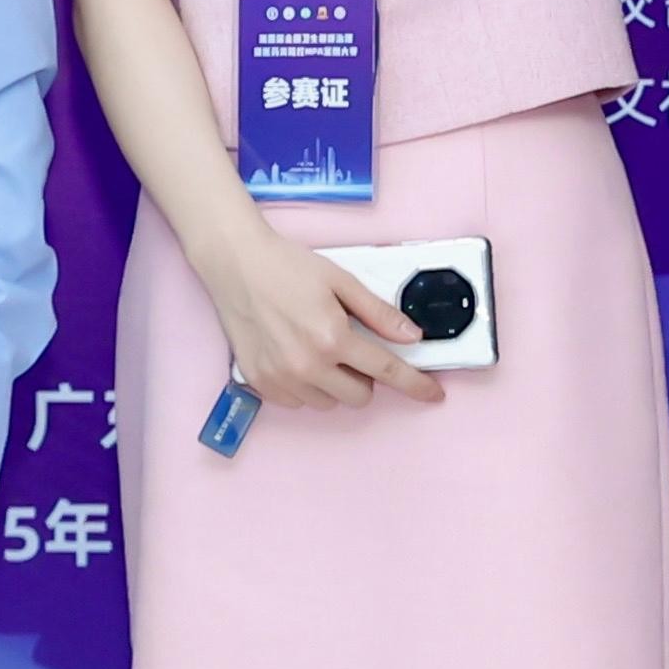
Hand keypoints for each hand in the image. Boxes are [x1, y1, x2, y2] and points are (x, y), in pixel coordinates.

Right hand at [194, 214, 441, 413]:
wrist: (235, 265)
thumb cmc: (288, 266)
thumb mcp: (341, 281)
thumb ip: (379, 312)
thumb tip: (411, 337)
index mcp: (332, 337)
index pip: (386, 371)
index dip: (415, 384)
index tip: (433, 394)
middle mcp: (307, 365)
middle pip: (359, 397)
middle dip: (365, 378)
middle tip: (351, 347)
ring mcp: (282, 379)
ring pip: (329, 403)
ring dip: (335, 384)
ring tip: (320, 349)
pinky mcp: (261, 384)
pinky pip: (299, 402)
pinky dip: (307, 387)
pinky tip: (297, 357)